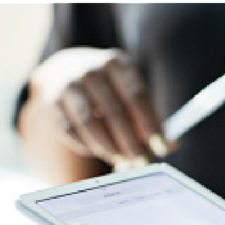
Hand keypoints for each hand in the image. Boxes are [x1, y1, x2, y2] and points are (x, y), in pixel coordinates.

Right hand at [26, 48, 166, 165]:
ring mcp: (68, 85)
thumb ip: (150, 115)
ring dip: (109, 148)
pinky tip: (101, 151)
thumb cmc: (109, 86)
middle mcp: (91, 70)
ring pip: (90, 124)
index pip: (137, 96)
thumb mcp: (130, 89)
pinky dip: (88, 146)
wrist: (65, 68)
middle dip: (131, 141)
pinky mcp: (52, 102)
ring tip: (123, 161)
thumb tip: (171, 145)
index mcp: (117, 63)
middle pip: (115, 112)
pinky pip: (71, 131)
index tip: (162, 146)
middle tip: (142, 161)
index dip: (150, 124)